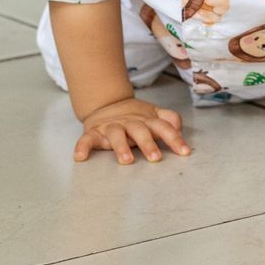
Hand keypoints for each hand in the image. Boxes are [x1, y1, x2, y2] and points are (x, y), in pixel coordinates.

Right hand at [73, 97, 189, 164]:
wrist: (107, 104)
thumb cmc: (135, 117)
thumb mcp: (154, 115)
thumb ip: (169, 119)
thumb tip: (180, 127)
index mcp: (147, 120)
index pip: (163, 127)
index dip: (175, 139)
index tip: (184, 152)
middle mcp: (130, 123)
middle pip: (140, 131)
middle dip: (148, 144)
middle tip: (155, 158)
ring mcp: (111, 127)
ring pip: (116, 134)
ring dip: (121, 147)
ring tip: (126, 160)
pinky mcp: (94, 133)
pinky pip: (86, 139)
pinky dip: (82, 147)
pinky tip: (80, 157)